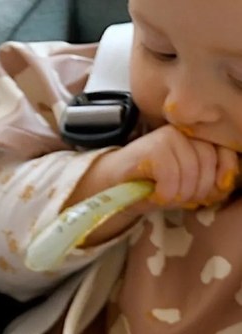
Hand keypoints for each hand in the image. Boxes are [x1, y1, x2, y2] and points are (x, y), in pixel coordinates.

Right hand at [110, 124, 238, 207]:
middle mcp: (184, 131)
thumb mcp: (184, 186)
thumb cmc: (148, 188)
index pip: (224, 150)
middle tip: (178, 200)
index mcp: (196, 138)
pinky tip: (155, 196)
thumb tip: (225, 184)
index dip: (223, 172)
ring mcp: (169, 136)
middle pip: (207, 162)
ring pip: (191, 170)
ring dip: (178, 194)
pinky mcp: (154, 146)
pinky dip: (165, 193)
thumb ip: (206, 182)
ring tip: (164, 198)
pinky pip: (171, 176)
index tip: (211, 192)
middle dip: (196, 190)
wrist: (110, 186)